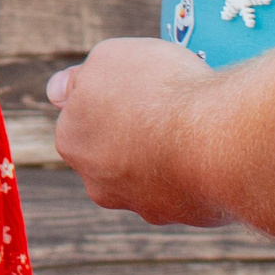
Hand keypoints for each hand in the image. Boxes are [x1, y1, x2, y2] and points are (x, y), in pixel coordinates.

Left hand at [47, 38, 233, 228]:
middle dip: (135, 130)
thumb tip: (59, 90)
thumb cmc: (159, 91)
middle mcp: (100, 183)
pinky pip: (189, 187)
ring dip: (168, 152)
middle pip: (114, 150)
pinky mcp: (186, 216)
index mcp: (72, 142)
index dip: (110, 96)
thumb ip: (78, 78)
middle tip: (166, 105)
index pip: (82, 117)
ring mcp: (144, 205)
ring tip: (194, 125)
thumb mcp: (108, 58)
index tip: (136, 86)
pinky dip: (198, 170)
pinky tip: (214, 148)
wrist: (215, 139)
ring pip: (152, 173)